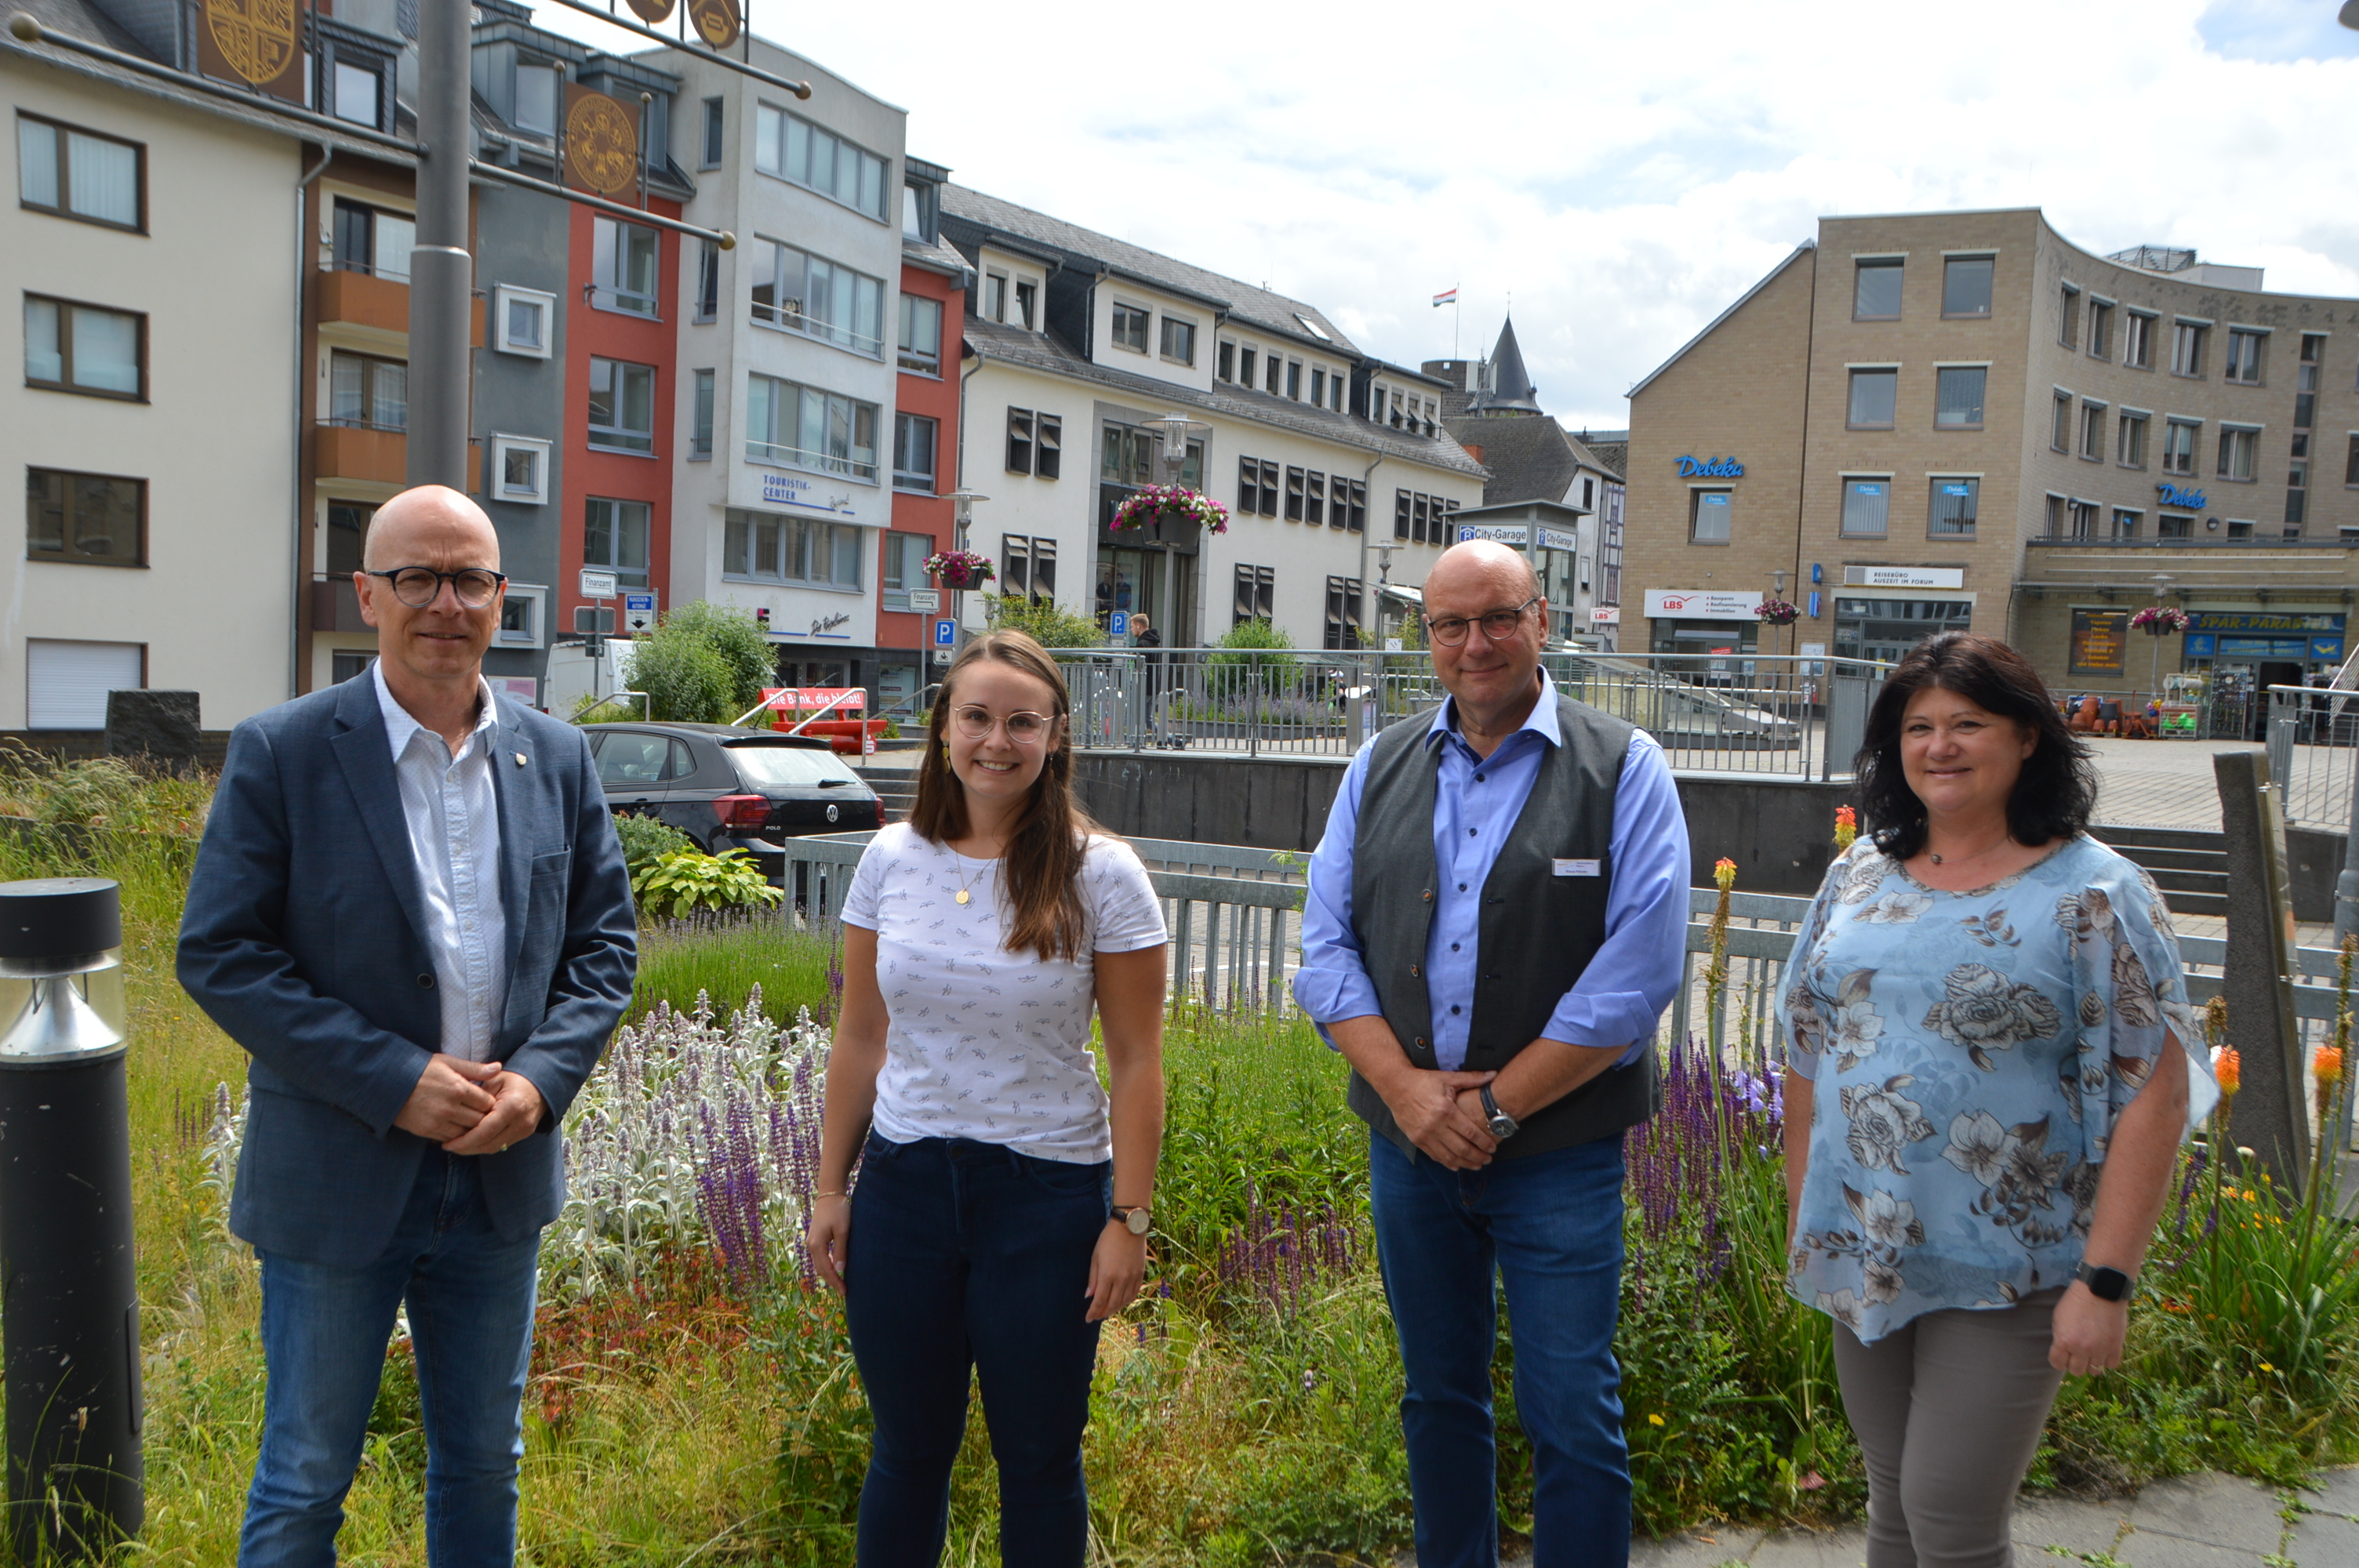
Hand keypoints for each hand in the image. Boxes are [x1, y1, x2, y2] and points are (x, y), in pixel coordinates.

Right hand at [393, 1054, 499, 1141]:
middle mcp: (450, 1107)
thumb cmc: (420, 1069)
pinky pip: (450, 1139)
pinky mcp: (427, 1131)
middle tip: (484, 1115)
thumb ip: (474, 1068)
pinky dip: (456, 1136)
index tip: (488, 1102)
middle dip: (484, 1118)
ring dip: (471, 1129)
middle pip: (480, 1120)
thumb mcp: (447, 1062)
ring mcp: (438, 1121)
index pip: (487, 1103)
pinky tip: (456, 1128)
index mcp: (458, 1088)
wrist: (388, 1083)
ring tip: (471, 1122)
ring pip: (467, 1132)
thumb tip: (498, 1068)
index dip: (490, 1103)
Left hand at [440, 1070, 545, 1155]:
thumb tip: (458, 1112)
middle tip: (448, 1146)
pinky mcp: (523, 1135)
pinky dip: (484, 1145)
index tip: (448, 1143)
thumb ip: (477, 1096)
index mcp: (512, 1107)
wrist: (540, 1085)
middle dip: (465, 1148)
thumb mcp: (494, 1080)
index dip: (464, 1141)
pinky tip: (471, 1142)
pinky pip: (500, 1145)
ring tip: (456, 1146)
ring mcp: (524, 1131)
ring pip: (493, 1148)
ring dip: (474, 1149)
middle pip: (488, 1144)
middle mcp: (520, 1122)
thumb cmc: (514, 1080)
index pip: (484, 1131)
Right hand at [806, 1195, 850, 1295]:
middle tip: (844, 1291)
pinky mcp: (815, 1238)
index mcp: (816, 1245)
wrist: (830, 1193)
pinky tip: (835, 1268)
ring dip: (829, 1274)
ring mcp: (812, 1241)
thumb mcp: (843, 1231)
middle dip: (831, 1281)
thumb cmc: (838, 1210)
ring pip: (819, 1264)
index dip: (835, 1281)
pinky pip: (820, 1257)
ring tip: (840, 1283)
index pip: (826, 1269)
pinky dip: (827, 1265)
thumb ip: (840, 1251)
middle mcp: (811, 1245)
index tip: (845, 1291)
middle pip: (820, 1269)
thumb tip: (839, 1270)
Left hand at [1084, 1222, 1148, 1322]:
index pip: (1099, 1301)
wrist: (1129, 1227)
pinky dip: (1126, 1301)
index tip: (1088, 1319)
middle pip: (1112, 1304)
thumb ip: (1093, 1278)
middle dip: (1103, 1313)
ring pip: (1124, 1301)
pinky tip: (1120, 1302)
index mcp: (1107, 1275)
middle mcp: (1121, 1279)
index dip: (1093, 1312)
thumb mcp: (1095, 1257)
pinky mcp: (1140, 1274)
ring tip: (1107, 1311)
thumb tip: (1089, 1295)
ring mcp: (1132, 1277)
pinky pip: (1134, 1293)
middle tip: (1096, 1317)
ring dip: (1114, 1309)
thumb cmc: (1108, 1239)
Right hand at [1377, 1069, 1498, 1169]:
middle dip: (1478, 1156)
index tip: (1493, 1147)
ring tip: (1477, 1165)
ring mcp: (1425, 1135)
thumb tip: (1494, 1074)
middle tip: (1489, 1159)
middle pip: (1462, 1148)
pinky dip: (1448, 1163)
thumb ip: (1472, 1078)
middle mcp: (1435, 1126)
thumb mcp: (1448, 1078)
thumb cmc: (1424, 1081)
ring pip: (1449, 1156)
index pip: (1470, 1132)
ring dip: (1465, 1163)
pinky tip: (1458, 1165)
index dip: (1484, 1142)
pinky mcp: (1416, 1140)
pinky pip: (1435, 1156)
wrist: (1395, 1086)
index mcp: (1446, 1110)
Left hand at [2049, 1282, 2129, 1375]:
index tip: (2062, 1354)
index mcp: (2064, 1341)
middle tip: (2077, 1353)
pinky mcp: (2116, 1347)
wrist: (2100, 1290)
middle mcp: (2081, 1349)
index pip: (2057, 1364)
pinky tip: (2104, 1349)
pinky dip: (2107, 1359)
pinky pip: (2111, 1365)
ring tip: (2092, 1347)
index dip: (2058, 1359)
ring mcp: (2100, 1350)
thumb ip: (2060, 1338)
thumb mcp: (2059, 1318)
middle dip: (2074, 1363)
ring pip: (2094, 1369)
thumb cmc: (2076, 1301)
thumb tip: (2063, 1352)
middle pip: (2076, 1371)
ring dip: (2092, 1360)